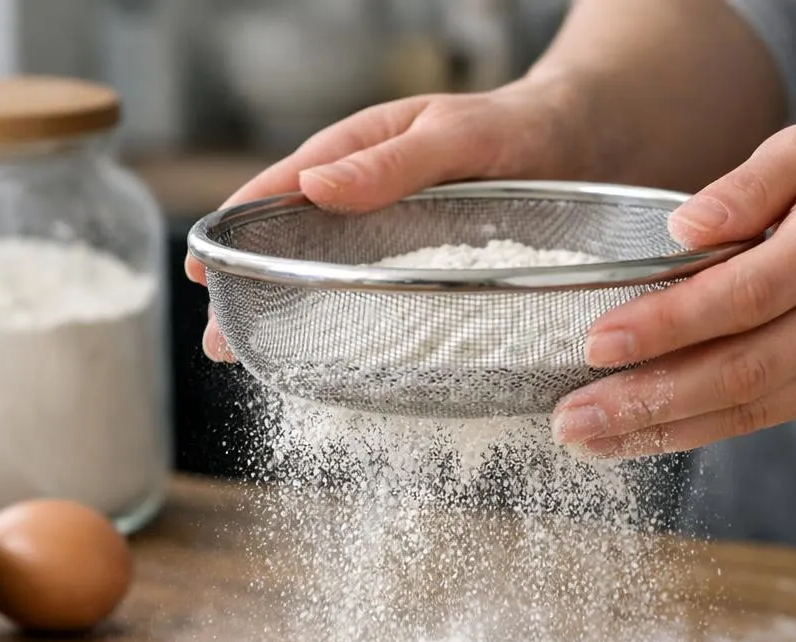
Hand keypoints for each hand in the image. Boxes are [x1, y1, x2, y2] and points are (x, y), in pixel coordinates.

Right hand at [186, 79, 590, 361]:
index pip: (281, 189)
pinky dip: (357, 326)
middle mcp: (371, 198)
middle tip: (218, 340)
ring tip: (259, 362)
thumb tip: (314, 188)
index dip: (237, 230)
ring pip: (332, 277)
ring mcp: (398, 238)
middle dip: (253, 288)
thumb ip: (392, 162)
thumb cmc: (523, 126)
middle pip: (293, 244)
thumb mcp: (456, 134)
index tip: (201, 269)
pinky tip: (339, 361)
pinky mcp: (431, 270)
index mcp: (361, 152)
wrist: (594, 145)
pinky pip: (383, 300)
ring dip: (294, 314)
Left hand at [551, 120, 795, 456]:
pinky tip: (639, 435)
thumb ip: (750, 182)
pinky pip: (761, 419)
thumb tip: (681, 228)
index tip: (599, 341)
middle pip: (740, 369)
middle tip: (570, 418)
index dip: (670, 324)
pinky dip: (696, 432)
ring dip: (660, 430)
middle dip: (647, 399)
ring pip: (747, 408)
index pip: (746, 294)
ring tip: (586, 440)